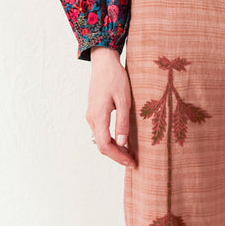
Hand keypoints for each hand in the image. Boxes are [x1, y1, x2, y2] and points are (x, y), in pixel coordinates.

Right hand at [86, 47, 136, 166]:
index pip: (105, 145)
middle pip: (102, 146)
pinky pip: (101, 132)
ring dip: (114, 149)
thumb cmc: (115, 78)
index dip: (119, 157)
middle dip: (117, 156)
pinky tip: (123, 141)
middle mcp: (91, 119)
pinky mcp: (94, 112)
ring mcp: (91, 116)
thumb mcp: (124, 100)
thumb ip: (122, 122)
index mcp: (98, 116)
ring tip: (131, 154)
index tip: (132, 163)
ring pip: (100, 140)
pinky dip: (111, 140)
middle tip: (133, 162)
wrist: (103, 62)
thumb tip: (122, 143)